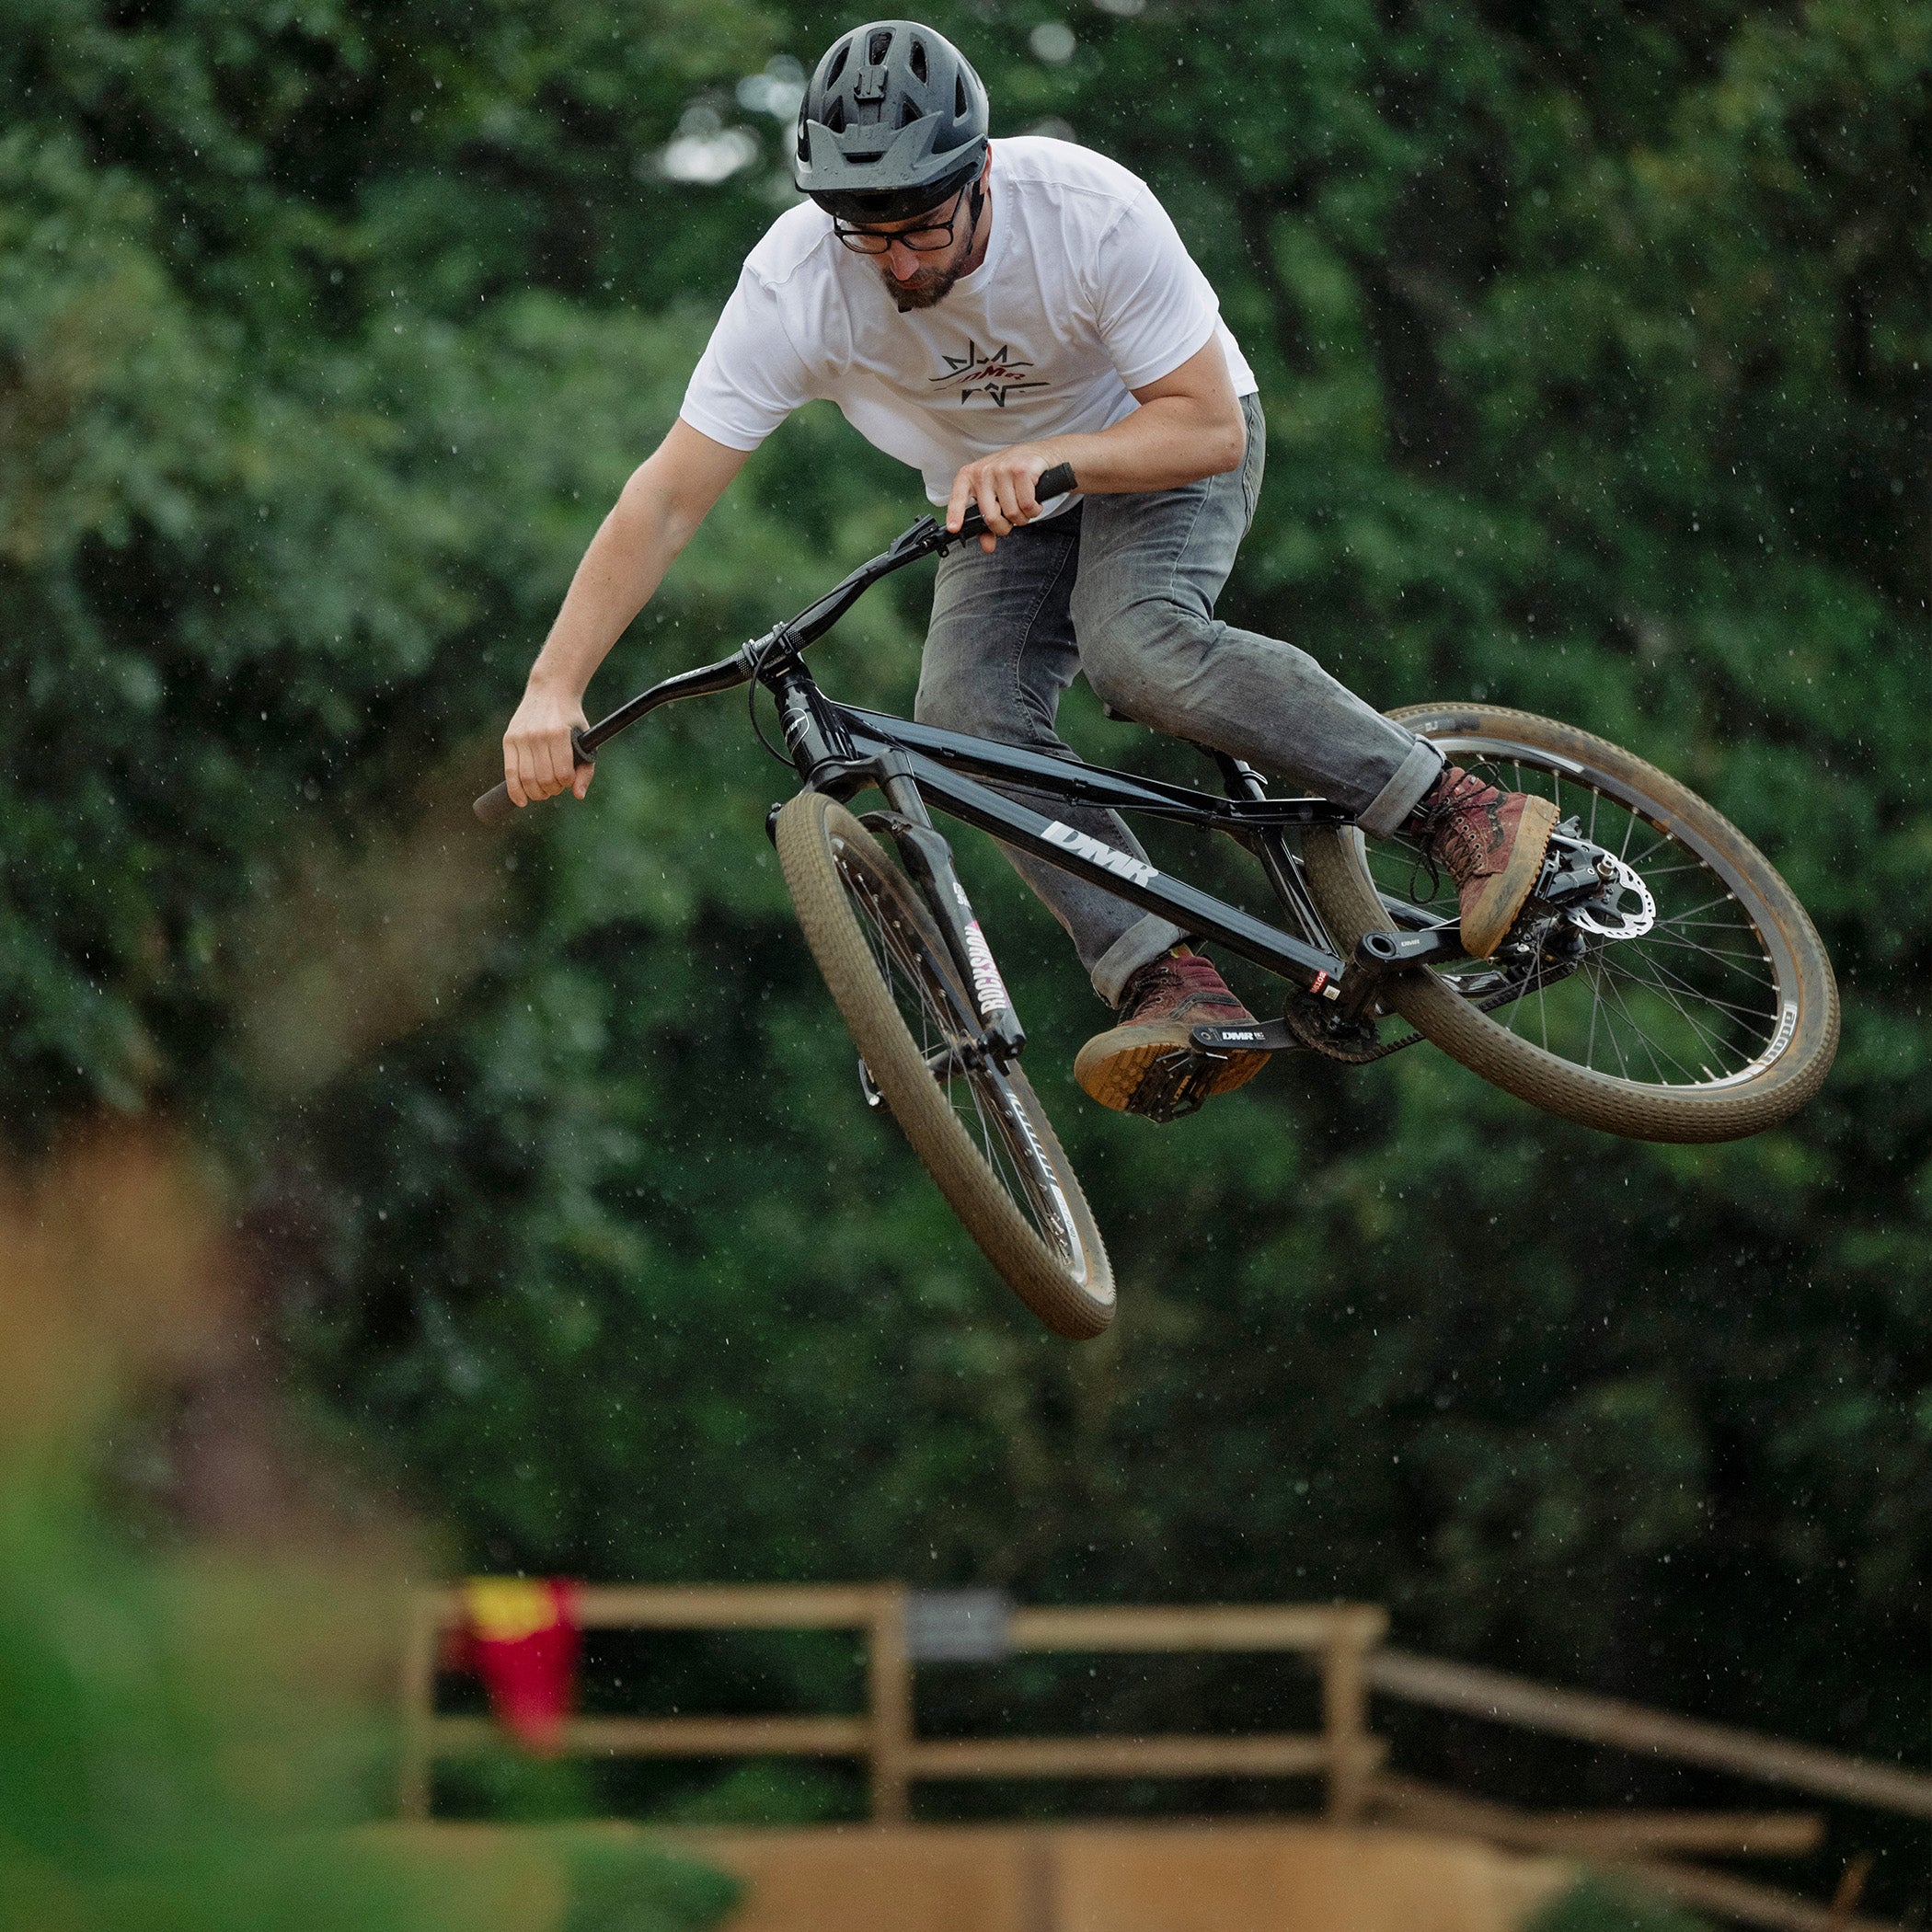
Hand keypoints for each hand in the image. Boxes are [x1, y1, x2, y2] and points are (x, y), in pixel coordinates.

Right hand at [502, 679, 592, 807]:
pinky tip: (521, 801)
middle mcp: (538, 735)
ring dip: (536, 793)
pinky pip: (510, 772)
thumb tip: (578, 795)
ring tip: (542, 792)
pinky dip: (515, 791)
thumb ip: (585, 769)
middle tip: (555, 787)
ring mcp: (521, 737)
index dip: (566, 783)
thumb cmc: (571, 720)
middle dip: (551, 790)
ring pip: (526, 779)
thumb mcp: (585, 740)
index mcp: (559, 734)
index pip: (563, 773)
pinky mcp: (509, 739)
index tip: (567, 780)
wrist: (550, 691)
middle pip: (543, 779)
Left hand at [946, 444, 1061, 553]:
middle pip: (990, 517)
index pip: (958, 497)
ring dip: (1023, 517)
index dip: (955, 515)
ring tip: (1025, 505)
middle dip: (1005, 526)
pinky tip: (1034, 502)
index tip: (954, 528)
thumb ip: (988, 522)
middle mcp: (984, 471)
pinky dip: (1034, 510)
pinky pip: (1027, 505)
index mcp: (971, 476)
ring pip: (1012, 514)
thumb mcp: (996, 494)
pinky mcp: (1021, 470)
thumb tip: (988, 546)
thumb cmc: (1014, 475)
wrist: (1040, 454)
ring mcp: (1002, 469)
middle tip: (1012, 519)